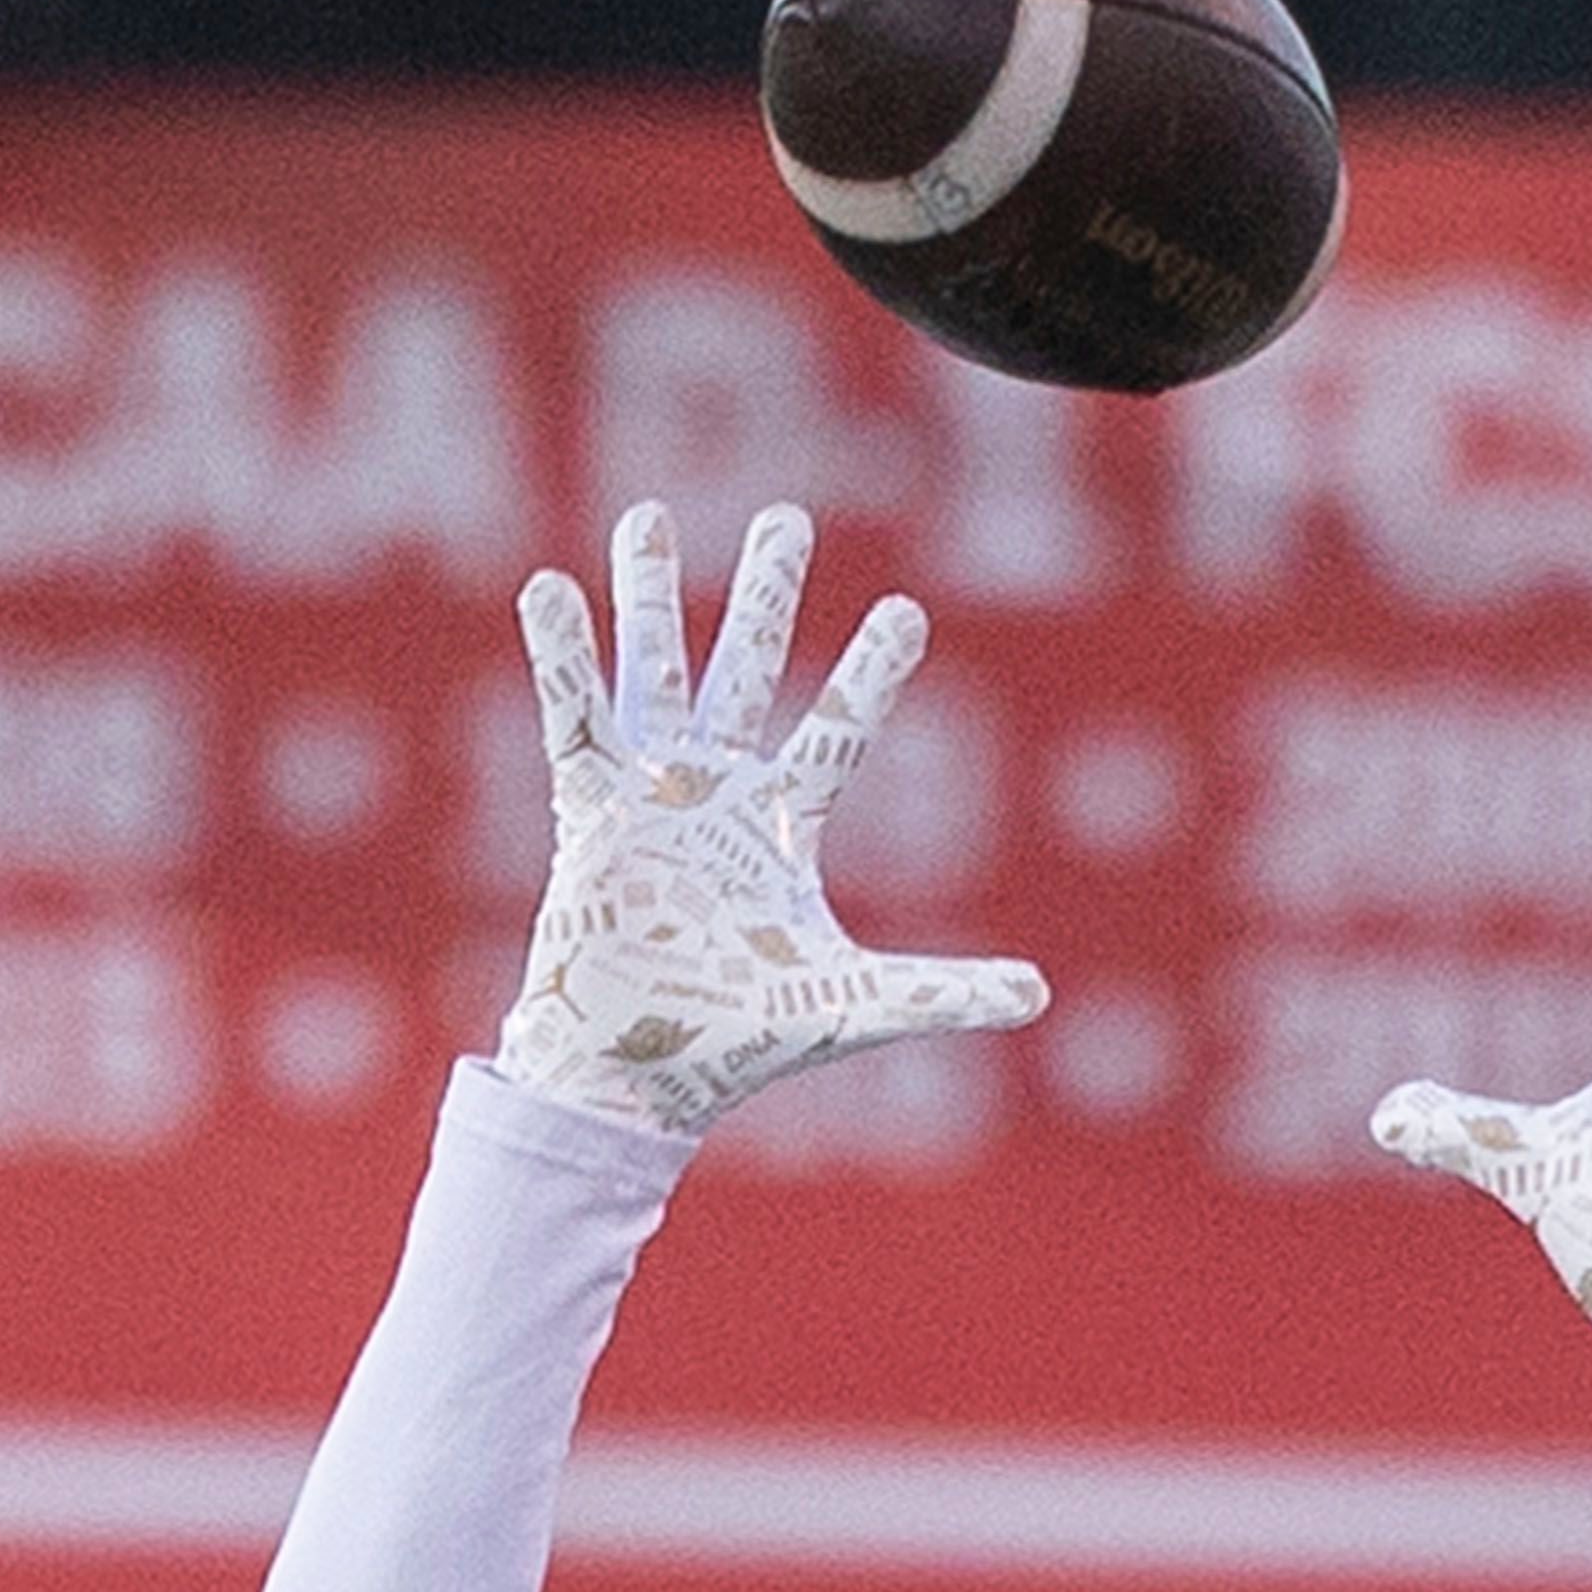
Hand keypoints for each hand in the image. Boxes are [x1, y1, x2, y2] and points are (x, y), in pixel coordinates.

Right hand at [492, 497, 1046, 1136]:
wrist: (642, 1074)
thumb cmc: (741, 1043)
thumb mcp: (855, 1004)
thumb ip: (944, 992)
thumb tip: (1040, 995)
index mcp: (781, 824)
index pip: (838, 730)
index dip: (872, 675)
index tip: (909, 613)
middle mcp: (717, 790)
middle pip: (748, 668)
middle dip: (767, 596)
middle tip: (786, 518)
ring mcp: (651, 792)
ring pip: (658, 672)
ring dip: (654, 597)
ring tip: (648, 518)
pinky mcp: (592, 810)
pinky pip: (575, 717)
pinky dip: (563, 655)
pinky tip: (550, 589)